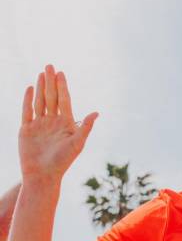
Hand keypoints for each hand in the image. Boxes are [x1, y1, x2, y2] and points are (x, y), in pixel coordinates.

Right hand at [19, 65, 97, 182]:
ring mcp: (40, 125)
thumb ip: (85, 127)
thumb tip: (96, 112)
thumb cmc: (62, 162)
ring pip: (40, 102)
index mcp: (66, 124)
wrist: (42, 175)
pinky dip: (28, 100)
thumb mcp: (77, 144)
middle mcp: (53, 123)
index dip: (63, 87)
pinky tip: (29, 88)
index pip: (64, 101)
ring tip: (41, 73)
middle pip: (52, 98)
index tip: (61, 73)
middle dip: (51, 82)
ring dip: (40, 87)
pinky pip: (27, 111)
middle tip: (50, 65)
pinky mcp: (27, 129)